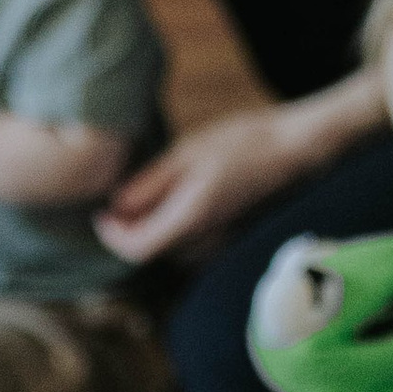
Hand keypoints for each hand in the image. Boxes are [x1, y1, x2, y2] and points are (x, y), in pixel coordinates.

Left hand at [95, 102, 316, 262]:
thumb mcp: (185, 154)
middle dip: (127, 229)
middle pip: (150, 249)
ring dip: (147, 224)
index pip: (136, 249)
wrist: (291, 147)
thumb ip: (149, 185)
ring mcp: (214, 234)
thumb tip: (116, 207)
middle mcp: (202, 236)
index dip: (112, 235)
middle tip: (117, 197)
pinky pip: (183, 234)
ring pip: (166, 242)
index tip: (101, 211)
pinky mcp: (222, 227)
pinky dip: (166, 220)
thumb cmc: (242, 142)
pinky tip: (170, 190)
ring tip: (142, 190)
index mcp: (189, 217)